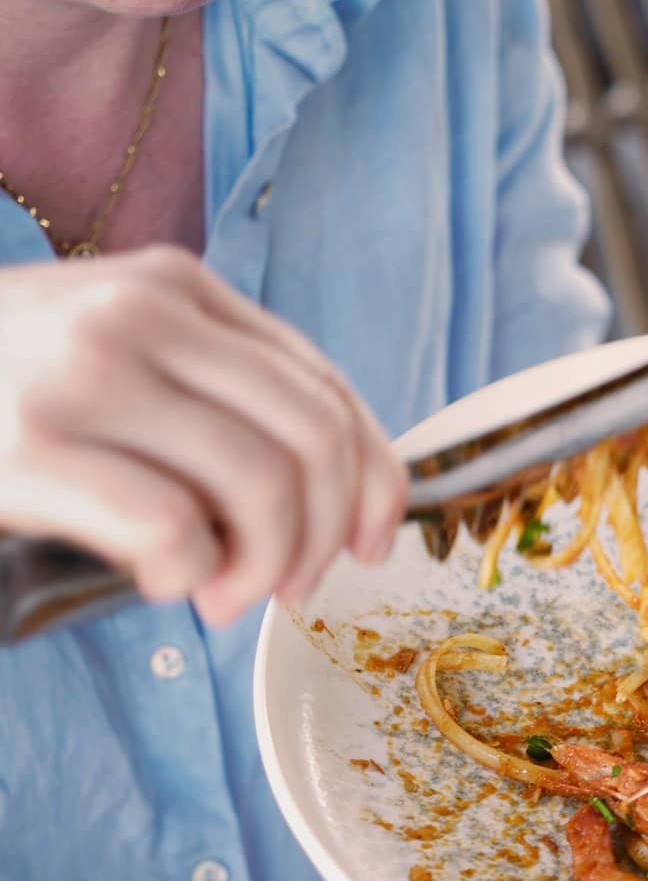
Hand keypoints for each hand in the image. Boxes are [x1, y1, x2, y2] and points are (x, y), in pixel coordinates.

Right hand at [0, 246, 406, 626]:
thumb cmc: (5, 386)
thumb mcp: (118, 353)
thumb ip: (216, 393)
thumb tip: (346, 495)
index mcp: (178, 287)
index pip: (325, 386)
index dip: (376, 479)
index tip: (371, 545)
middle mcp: (143, 315)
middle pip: (311, 440)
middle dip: (326, 536)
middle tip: (288, 587)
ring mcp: (86, 374)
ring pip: (261, 484)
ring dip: (263, 566)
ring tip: (219, 593)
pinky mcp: (33, 447)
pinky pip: (173, 528)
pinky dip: (188, 575)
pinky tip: (160, 582)